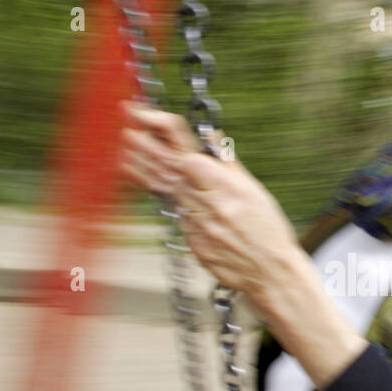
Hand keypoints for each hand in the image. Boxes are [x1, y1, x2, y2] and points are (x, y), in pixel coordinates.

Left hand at [118, 101, 301, 300]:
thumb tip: (209, 136)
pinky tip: (144, 180)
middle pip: (167, 169)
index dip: (162, 133)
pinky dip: (159, 194)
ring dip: (141, 167)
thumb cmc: (268, 231)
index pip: (186, 153)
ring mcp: (195, 224)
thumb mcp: (254, 190)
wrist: (268, 272)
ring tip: (123, 152)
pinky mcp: (190, 240)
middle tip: (125, 128)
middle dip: (143, 146)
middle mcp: (206, 204)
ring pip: (162, 190)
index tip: (147, 117)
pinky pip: (173, 212)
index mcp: (225, 186)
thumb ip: (227, 162)